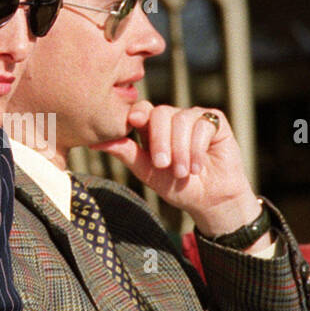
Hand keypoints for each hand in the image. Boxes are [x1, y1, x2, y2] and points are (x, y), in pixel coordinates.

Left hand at [92, 101, 264, 241]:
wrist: (210, 200)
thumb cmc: (177, 187)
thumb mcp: (147, 172)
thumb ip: (126, 153)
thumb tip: (95, 142)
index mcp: (153, 128)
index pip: (142, 110)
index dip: (138, 112)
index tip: (135, 122)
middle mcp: (173, 118)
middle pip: (161, 113)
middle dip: (160, 140)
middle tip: (162, 165)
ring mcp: (194, 118)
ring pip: (182, 120)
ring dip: (181, 150)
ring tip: (183, 173)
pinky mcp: (215, 122)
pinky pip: (202, 125)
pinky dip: (198, 148)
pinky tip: (197, 167)